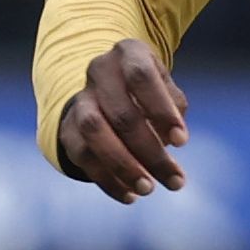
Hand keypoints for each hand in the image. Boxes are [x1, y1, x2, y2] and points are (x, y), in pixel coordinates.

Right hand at [54, 39, 187, 201]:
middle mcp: (98, 71)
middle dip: (150, 152)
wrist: (105, 88)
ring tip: (148, 190)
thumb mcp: (165, 88)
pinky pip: (82, 156)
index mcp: (127, 53)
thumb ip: (173, 107)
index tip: (182, 142)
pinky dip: (107, 180)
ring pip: (95, 133)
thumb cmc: (147, 90)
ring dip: (123, 166)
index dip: (161, 110)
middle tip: (174, 181)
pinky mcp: (67, 128)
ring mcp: (79, 99)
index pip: (141, 77)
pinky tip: (129, 195)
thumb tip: (174, 139)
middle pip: (121, 113)